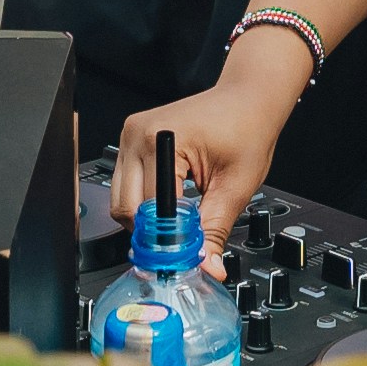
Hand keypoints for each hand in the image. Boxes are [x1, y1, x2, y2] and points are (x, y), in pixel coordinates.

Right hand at [113, 58, 301, 273]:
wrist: (246, 98)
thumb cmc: (246, 128)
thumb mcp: (237, 186)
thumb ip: (215, 230)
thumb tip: (207, 267)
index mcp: (163, 139)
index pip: (151, 209)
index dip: (168, 239)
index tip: (184, 256)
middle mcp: (138, 134)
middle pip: (127, 208)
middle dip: (154, 232)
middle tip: (185, 241)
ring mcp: (130, 135)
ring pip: (120, 200)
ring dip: (147, 218)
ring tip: (181, 217)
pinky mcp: (131, 140)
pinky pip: (125, 185)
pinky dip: (144, 201)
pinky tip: (171, 200)